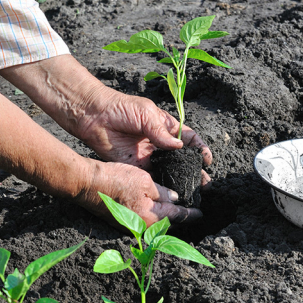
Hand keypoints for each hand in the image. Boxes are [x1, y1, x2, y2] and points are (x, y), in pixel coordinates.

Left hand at [75, 88, 212, 185]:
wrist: (95, 116)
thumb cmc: (121, 108)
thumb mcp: (146, 114)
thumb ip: (162, 132)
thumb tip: (179, 147)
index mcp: (165, 126)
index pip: (188, 139)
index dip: (199, 148)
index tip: (208, 159)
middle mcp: (159, 143)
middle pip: (182, 159)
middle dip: (194, 170)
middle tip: (206, 183)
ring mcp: (149, 156)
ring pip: (169, 170)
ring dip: (181, 180)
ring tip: (195, 191)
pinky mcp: (136, 166)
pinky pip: (152, 177)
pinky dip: (163, 185)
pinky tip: (173, 193)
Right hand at [78, 160, 202, 225]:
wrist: (87, 185)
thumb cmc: (115, 180)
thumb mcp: (145, 181)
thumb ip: (162, 192)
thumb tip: (174, 199)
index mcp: (151, 217)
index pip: (177, 216)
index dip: (190, 214)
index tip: (201, 214)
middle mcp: (142, 226)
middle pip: (167, 224)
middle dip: (179, 219)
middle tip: (191, 213)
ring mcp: (129, 226)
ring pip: (155, 224)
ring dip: (166, 219)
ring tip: (176, 212)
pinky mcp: (120, 222)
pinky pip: (143, 222)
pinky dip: (152, 217)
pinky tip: (155, 210)